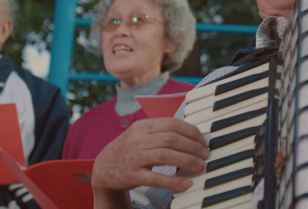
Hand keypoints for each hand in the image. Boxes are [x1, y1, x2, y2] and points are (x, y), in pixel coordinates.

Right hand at [91, 118, 207, 206]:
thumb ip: (163, 132)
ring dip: (187, 161)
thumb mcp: (142, 134)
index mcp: (143, 126)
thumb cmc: (129, 150)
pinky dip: (173, 181)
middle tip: (205, 155)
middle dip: (192, 146)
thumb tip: (193, 135)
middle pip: (171, 139)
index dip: (191, 132)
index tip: (203, 141)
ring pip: (165, 156)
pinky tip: (186, 183)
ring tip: (200, 166)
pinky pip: (156, 178)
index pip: (172, 123)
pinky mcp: (132, 176)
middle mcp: (138, 140)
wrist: (103, 168)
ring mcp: (134, 158)